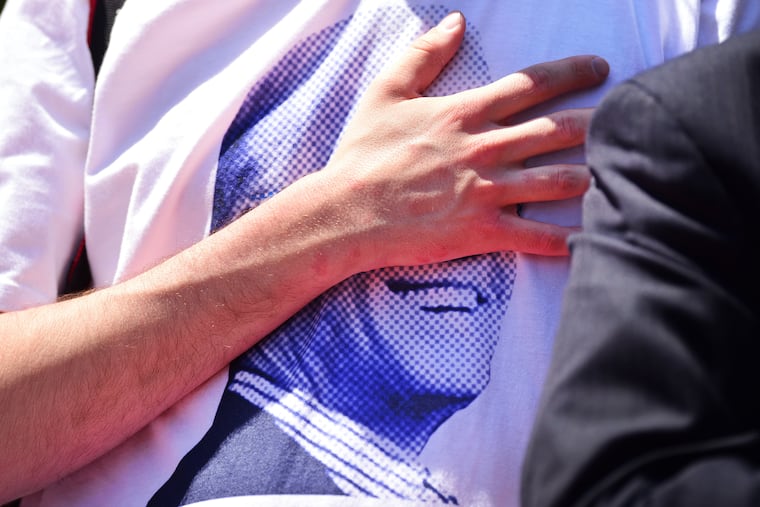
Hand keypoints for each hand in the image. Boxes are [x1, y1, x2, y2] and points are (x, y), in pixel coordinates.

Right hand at [319, 11, 607, 265]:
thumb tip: (454, 22)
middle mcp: (485, 148)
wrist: (347, 212)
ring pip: (558, 180)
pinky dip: (568, 239)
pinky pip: (536, 236)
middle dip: (596, 123)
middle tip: (619, 122)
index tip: (600, 68)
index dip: (572, 72)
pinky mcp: (483, 230)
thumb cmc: (362, 154)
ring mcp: (488, 190)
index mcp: (465, 113)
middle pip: (558, 130)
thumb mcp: (385, 93)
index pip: (531, 85)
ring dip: (593, 175)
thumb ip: (422, 54)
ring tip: (618, 173)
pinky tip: (593, 239)